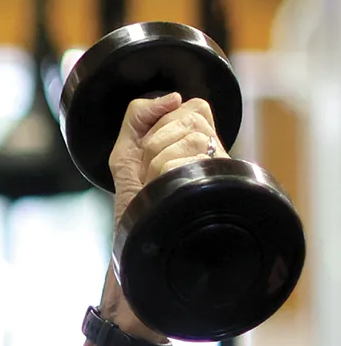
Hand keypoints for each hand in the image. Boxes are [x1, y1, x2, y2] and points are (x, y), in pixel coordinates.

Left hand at [99, 93, 230, 340]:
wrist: (137, 248)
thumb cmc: (134, 202)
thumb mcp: (125, 150)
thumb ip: (139, 115)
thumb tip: (174, 97)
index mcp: (200, 147)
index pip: (196, 106)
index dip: (166, 122)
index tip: (151, 150)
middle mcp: (217, 158)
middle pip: (189, 115)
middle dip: (155, 140)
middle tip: (151, 171)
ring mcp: (219, 173)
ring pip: (190, 133)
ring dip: (156, 157)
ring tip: (156, 183)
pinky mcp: (214, 188)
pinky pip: (188, 155)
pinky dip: (162, 169)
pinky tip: (162, 188)